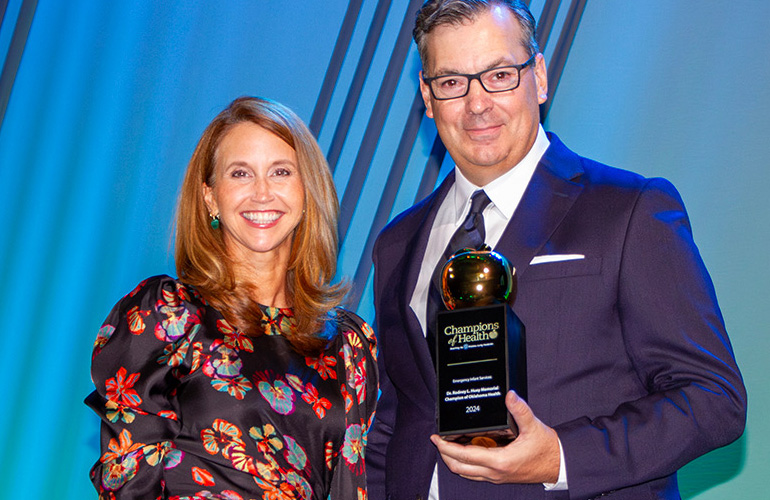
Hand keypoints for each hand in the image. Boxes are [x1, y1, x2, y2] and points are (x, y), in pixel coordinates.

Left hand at [430, 390, 560, 483]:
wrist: (558, 465)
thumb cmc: (546, 449)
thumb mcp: (533, 426)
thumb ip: (520, 410)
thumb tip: (509, 395)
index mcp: (500, 461)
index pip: (464, 456)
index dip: (447, 447)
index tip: (436, 438)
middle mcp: (495, 472)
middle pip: (459, 467)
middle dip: (445, 454)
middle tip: (438, 440)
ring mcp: (496, 476)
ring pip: (466, 472)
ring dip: (454, 460)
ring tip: (448, 445)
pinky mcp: (499, 476)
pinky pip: (476, 473)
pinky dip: (466, 464)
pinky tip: (467, 451)